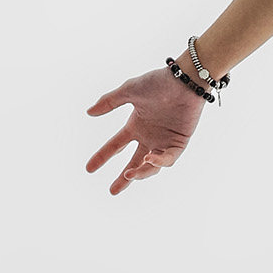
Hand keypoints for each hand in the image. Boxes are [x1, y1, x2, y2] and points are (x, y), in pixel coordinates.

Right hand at [86, 65, 207, 194]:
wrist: (184, 80)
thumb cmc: (158, 82)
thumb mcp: (129, 91)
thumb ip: (109, 101)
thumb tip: (89, 112)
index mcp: (136, 126)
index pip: (116, 146)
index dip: (102, 157)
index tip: (89, 169)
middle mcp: (149, 136)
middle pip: (134, 163)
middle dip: (125, 178)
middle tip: (113, 191)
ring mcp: (164, 141)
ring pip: (151, 165)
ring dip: (141, 172)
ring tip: (130, 174)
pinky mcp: (179, 142)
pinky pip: (169, 159)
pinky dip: (159, 162)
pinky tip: (149, 159)